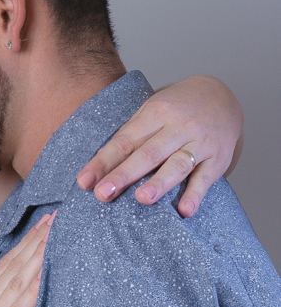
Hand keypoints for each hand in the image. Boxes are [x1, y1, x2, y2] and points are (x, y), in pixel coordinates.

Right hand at [0, 212, 52, 306]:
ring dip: (39, 254)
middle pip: (13, 266)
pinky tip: (49, 270)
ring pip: (19, 279)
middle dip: (35, 240)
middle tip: (54, 217)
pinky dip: (36, 286)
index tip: (38, 229)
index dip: (21, 247)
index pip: (2, 269)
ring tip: (56, 232)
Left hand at [76, 75, 242, 216]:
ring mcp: (200, 142)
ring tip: (142, 199)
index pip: (125, 141)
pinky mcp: (218, 158)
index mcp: (156, 113)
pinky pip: (206, 178)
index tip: (85, 182)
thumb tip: (96, 172)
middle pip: (148, 154)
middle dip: (124, 175)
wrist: (221, 96)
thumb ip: (128, 139)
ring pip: (178, 164)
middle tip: (103, 194)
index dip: (104, 162)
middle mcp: (179, 126)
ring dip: (160, 183)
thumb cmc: (176, 110)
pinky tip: (184, 210)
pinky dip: (195, 194)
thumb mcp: (151, 113)